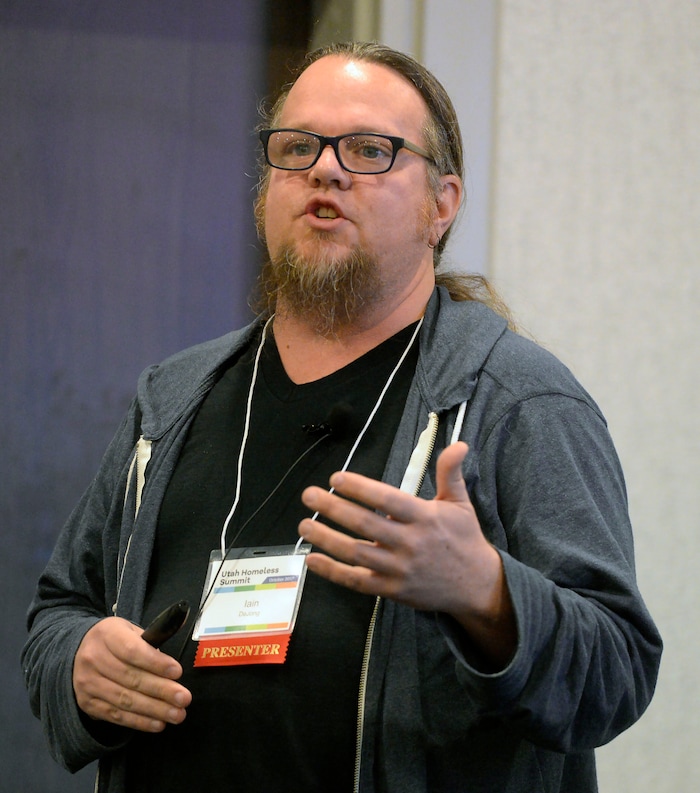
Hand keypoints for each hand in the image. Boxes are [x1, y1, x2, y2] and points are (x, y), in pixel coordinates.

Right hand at [73, 617, 191, 732]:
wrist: (78, 652)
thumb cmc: (115, 640)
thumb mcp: (130, 630)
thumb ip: (152, 638)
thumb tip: (176, 640)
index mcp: (107, 634)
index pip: (132, 651)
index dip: (156, 663)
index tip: (177, 672)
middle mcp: (93, 659)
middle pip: (131, 678)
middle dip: (161, 690)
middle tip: (184, 698)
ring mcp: (88, 684)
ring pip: (125, 700)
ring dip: (154, 710)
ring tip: (177, 714)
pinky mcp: (87, 704)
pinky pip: (116, 716)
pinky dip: (140, 721)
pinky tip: (158, 724)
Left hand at [299, 442, 515, 665]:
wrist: (477, 586)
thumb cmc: (465, 539)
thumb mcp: (460, 503)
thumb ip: (450, 473)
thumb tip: (458, 444)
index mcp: (425, 518)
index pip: (388, 500)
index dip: (361, 488)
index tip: (336, 478)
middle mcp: (410, 543)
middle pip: (366, 524)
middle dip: (334, 508)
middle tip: (309, 495)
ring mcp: (399, 569)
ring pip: (356, 553)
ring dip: (326, 539)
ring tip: (304, 524)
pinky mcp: (392, 591)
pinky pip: (358, 581)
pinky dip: (333, 572)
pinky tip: (312, 560)